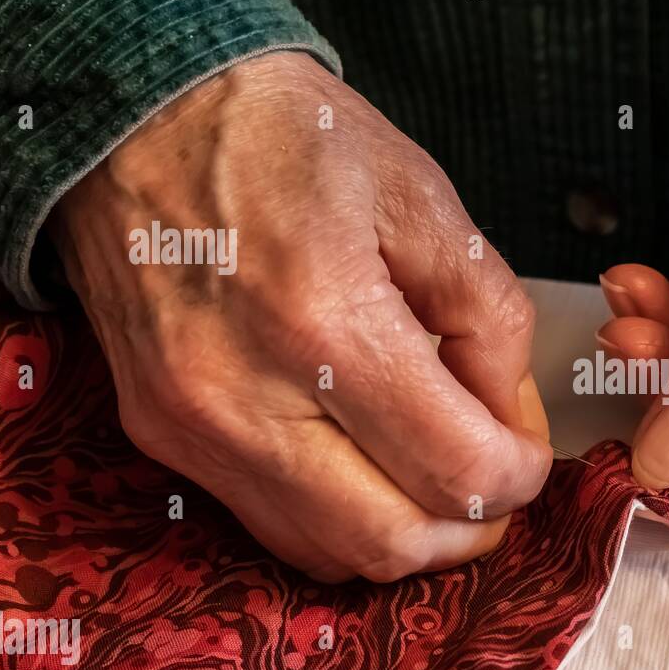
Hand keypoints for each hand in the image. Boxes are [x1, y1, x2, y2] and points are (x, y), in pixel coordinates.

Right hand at [51, 52, 551, 580]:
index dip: (519, 477)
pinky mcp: (162, 437)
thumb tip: (506, 419)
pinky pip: (273, 526)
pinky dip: (341, 520)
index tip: (529, 453)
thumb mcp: (425, 199)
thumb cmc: (288, 138)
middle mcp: (246, 398)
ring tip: (436, 476)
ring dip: (407, 536)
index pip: (458, 470)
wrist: (139, 115)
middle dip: (472, 528)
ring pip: (331, 553)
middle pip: (395, 542)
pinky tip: (368, 467)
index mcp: (325, 323)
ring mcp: (195, 428)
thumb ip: (490, 318)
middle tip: (497, 481)